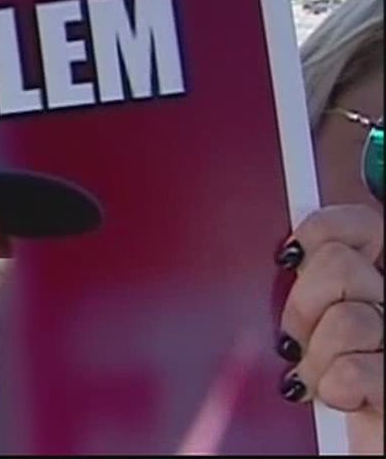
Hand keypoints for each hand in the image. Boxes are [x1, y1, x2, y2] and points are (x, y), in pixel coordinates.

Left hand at [278, 204, 383, 454]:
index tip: (293, 257)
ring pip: (348, 318)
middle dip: (304, 303)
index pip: (361, 225)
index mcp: (378, 279)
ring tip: (317, 372)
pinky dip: (332, 388)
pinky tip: (336, 396)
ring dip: (318, 354)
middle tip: (299, 336)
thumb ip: (309, 280)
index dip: (323, 231)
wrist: (343, 443)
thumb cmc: (321, 378)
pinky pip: (354, 371)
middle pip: (341, 264)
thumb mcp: (309, 320)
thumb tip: (286, 248)